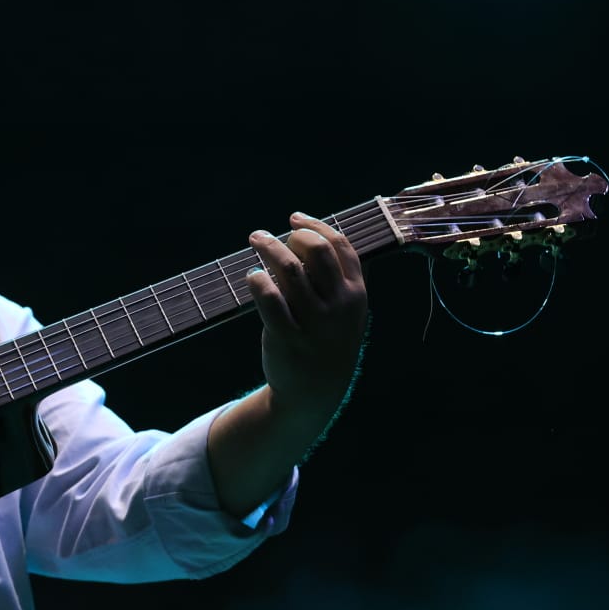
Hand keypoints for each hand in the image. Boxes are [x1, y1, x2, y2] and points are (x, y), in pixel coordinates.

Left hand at [246, 213, 367, 420]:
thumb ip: (335, 278)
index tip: (294, 218)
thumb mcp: (345, 311)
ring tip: (256, 241)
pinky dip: (257, 279)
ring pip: (289, 269)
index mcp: (356, 294)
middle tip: (266, 235)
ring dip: (268, 248)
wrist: (315, 392)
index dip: (315, 225)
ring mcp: (314, 323)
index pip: (340, 246)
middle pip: (315, 250)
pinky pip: (269, 297)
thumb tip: (305, 234)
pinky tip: (252, 276)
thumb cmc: (326, 341)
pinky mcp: (287, 337)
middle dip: (289, 234)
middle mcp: (339, 306)